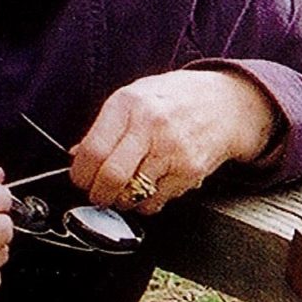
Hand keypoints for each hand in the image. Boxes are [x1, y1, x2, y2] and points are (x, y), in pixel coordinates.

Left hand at [70, 71, 281, 214]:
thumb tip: (77, 157)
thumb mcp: (134, 97)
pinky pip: (155, 202)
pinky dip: (145, 203)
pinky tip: (149, 186)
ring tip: (124, 190)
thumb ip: (105, 127)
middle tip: (98, 194)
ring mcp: (173, 150)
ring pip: (132, 195)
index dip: (80, 174)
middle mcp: (151, 126)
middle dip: (98, 195)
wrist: (225, 103)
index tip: (81, 180)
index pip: (93, 150)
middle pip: (111, 177)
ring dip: (122, 201)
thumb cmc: (175, 99)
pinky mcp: (190, 171)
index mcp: (129, 104)